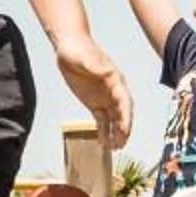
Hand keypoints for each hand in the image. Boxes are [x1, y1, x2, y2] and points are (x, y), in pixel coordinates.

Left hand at [53, 36, 134, 150]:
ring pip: (114, 119)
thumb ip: (95, 66)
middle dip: (124, 129)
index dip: (126, 117)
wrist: (69, 47)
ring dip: (116, 133)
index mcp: (115, 80)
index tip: (126, 130)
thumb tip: (107, 71)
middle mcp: (114, 91)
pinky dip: (103, 130)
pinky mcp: (94, 102)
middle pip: (122, 113)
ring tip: (115, 149)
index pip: (124, 102)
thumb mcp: (84, 57)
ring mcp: (105, 97)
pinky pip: (101, 119)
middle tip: (122, 145)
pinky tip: (103, 142)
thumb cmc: (78, 50)